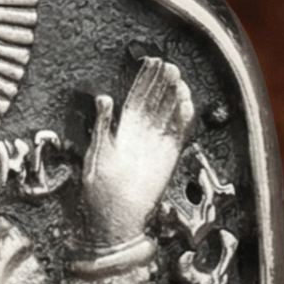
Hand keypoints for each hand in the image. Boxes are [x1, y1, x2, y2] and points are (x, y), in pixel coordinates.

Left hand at [81, 58, 195, 248]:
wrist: (115, 221)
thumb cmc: (99, 192)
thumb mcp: (96, 153)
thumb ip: (103, 124)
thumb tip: (104, 97)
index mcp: (122, 132)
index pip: (136, 99)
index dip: (144, 81)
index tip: (151, 62)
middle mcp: (141, 137)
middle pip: (155, 103)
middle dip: (162, 84)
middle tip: (169, 65)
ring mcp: (155, 147)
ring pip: (168, 116)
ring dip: (174, 97)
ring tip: (179, 79)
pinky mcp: (167, 160)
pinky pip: (178, 136)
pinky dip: (183, 120)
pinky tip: (187, 104)